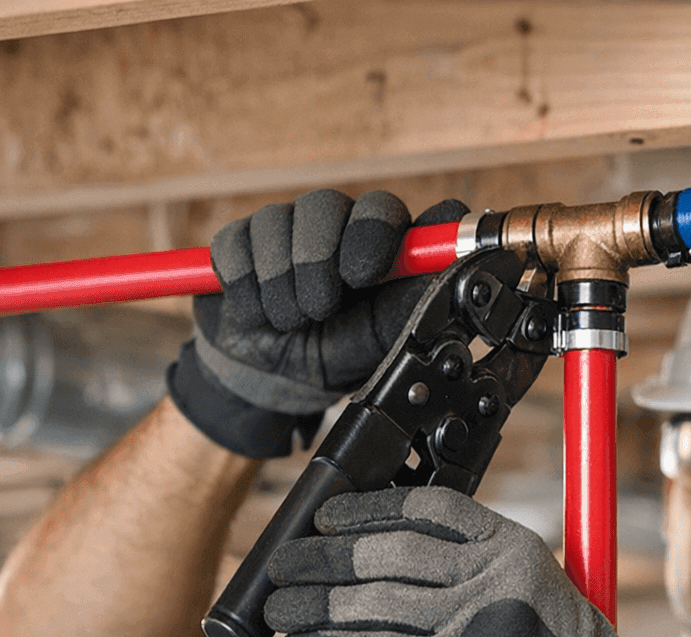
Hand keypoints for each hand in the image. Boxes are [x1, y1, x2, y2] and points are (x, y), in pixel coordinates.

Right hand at [167, 191, 468, 458]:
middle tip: (319, 310)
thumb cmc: (336, 353)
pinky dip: (246, 288)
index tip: (363, 276)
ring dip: (281, 285)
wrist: (270, 379)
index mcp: (382, 244)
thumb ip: (411, 305)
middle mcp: (339, 223)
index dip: (376, 232)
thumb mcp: (378, 342)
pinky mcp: (241, 237)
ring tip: (290, 322)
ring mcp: (288, 225)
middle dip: (318, 262)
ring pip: (276, 222)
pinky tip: (258, 311)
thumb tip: (452, 272)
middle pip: (327, 204)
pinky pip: (237, 244)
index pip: (389, 209)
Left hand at [262, 487, 690, 636]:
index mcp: (509, 545)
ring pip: (371, 602)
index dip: (366, 509)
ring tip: (279, 610)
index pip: (426, 508)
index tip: (327, 518)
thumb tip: (376, 566)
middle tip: (284, 563)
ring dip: (312, 606)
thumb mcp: (523, 588)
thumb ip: (467, 570)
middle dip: (324, 558)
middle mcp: (493, 574)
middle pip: (388, 552)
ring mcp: (475, 620)